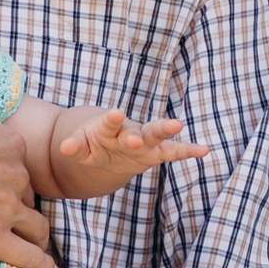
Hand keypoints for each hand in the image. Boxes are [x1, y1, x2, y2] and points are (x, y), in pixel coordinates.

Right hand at [0, 65, 53, 267]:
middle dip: (20, 205)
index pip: (19, 162)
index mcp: (7, 143)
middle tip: (2, 215)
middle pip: (28, 195)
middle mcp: (14, 176)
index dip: (8, 173)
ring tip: (29, 246)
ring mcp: (6, 209)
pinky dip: (40, 267)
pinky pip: (31, 259)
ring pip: (37, 228)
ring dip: (35, 237)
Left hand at [45, 104, 208, 197]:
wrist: (106, 149)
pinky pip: (173, 152)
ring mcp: (144, 141)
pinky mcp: (155, 153)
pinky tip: (204, 150)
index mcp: (108, 127)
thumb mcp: (81, 146)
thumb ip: (75, 146)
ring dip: (166, 130)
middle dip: (140, 133)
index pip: (110, 123)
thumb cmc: (92, 143)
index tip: (115, 114)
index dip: (112, 119)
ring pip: (157, 134)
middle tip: (139, 137)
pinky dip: (188, 151)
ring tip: (178, 125)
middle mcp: (129, 131)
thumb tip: (64, 148)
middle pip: (137, 129)